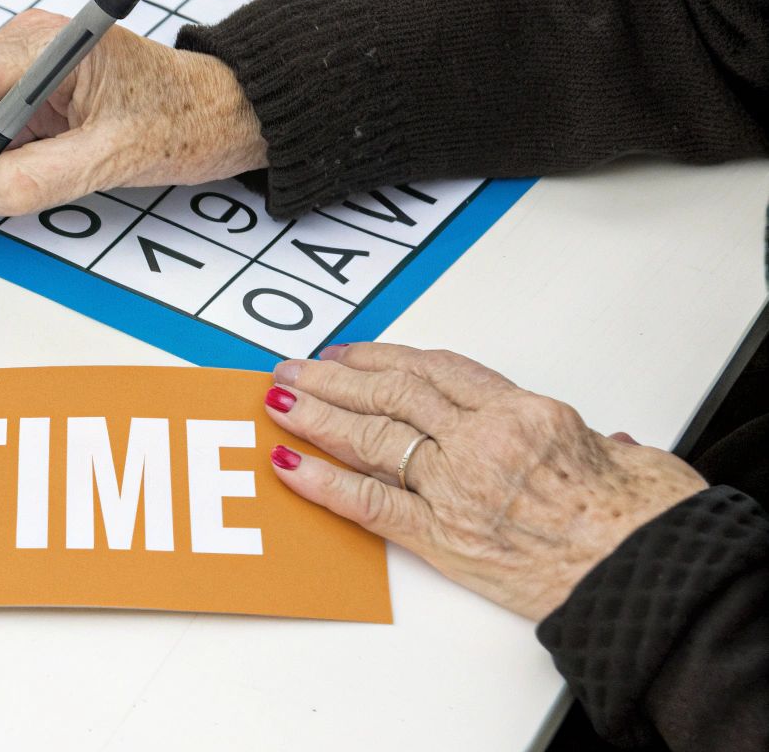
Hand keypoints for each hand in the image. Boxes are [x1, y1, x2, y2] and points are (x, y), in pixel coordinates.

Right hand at [0, 10, 266, 216]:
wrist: (221, 112)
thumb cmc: (184, 118)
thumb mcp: (114, 157)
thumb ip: (41, 177)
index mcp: (54, 43)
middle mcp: (34, 42)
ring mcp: (32, 62)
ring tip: (26, 177)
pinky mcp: (37, 85)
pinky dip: (2, 151)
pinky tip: (33, 166)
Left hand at [265, 343, 707, 620]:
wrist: (651, 578)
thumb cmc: (648, 523)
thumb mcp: (632, 459)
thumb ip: (601, 443)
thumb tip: (607, 441)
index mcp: (526, 411)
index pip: (437, 369)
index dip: (385, 357)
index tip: (353, 353)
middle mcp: (483, 440)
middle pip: (392, 393)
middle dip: (335, 378)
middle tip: (295, 368)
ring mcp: (456, 487)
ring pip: (371, 436)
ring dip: (317, 415)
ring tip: (279, 402)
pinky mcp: (441, 538)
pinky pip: (369, 502)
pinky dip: (323, 481)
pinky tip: (288, 464)